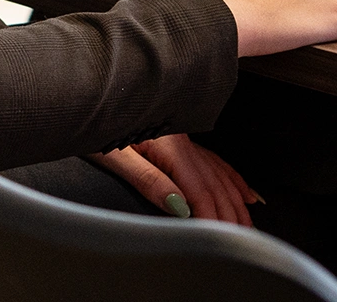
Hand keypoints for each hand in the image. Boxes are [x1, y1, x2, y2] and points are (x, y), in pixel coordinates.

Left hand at [90, 135, 261, 225]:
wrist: (89, 97)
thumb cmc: (97, 124)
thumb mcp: (115, 156)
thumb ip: (149, 181)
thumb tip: (178, 206)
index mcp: (169, 144)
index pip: (198, 189)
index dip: (210, 216)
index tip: (218, 238)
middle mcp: (181, 140)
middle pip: (214, 183)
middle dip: (230, 213)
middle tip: (241, 240)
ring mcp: (182, 139)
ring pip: (219, 174)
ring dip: (235, 201)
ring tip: (247, 223)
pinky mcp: (178, 139)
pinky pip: (213, 162)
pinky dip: (231, 179)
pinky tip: (244, 190)